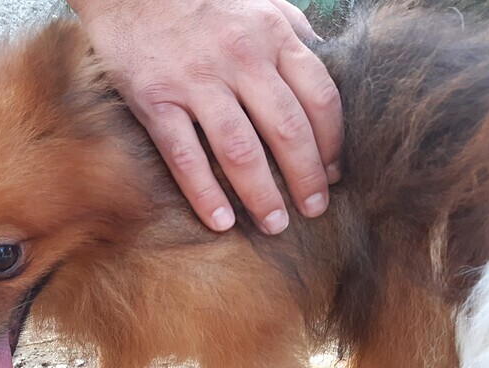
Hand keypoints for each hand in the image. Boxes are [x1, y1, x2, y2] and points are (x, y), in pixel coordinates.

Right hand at [70, 0, 342, 233]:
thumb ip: (292, 32)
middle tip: (314, 211)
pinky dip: (203, 193)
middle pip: (287, 129)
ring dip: (262, 194)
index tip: (332, 175)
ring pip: (240, 150)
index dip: (331, 143)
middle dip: (306, 177)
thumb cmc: (199, 1)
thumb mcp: (257, 4)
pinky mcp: (156, 101)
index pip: (319, 97)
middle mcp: (239, 58)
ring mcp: (196, 81)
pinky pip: (185, 156)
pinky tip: (219, 221)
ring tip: (274, 224)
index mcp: (271, 36)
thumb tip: (325, 63)